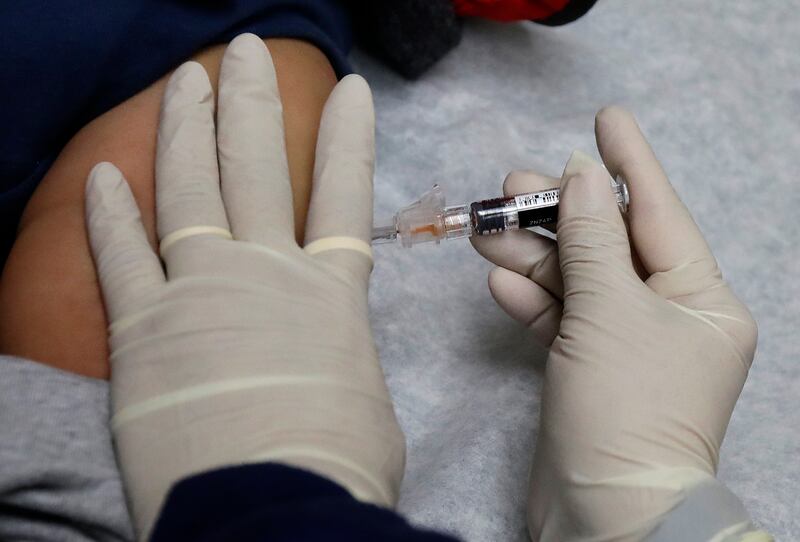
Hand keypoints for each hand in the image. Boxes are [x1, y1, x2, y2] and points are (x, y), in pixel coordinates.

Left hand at [85, 34, 403, 537]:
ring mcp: (201, 290)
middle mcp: (266, 274)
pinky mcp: (144, 327)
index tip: (351, 92)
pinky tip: (103, 171)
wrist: (273, 505)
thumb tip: (327, 366)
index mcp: (329, 295)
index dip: (348, 139)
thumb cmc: (334, 464)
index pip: (344, 195)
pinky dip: (109, 212)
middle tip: (244, 52)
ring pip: (190, 188)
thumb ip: (339, 364)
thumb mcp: (362, 404)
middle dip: (251, 102)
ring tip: (185, 77)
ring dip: (186, 127)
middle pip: (258, 167)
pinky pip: (122, 253)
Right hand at [472, 107, 756, 539]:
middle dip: (559, 214)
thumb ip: (590, 239)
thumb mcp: (610, 310)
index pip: (658, 213)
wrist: (603, 514)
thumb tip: (580, 175)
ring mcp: (624, 345)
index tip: (605, 117)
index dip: (630, 162)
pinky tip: (500, 282)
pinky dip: (532, 301)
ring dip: (532, 256)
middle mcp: (667, 318)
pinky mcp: (586, 370)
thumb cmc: (626, 407)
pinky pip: (560, 321)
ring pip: (575, 282)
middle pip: (608, 246)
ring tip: (489, 227)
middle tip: (513, 182)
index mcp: (700, 300)